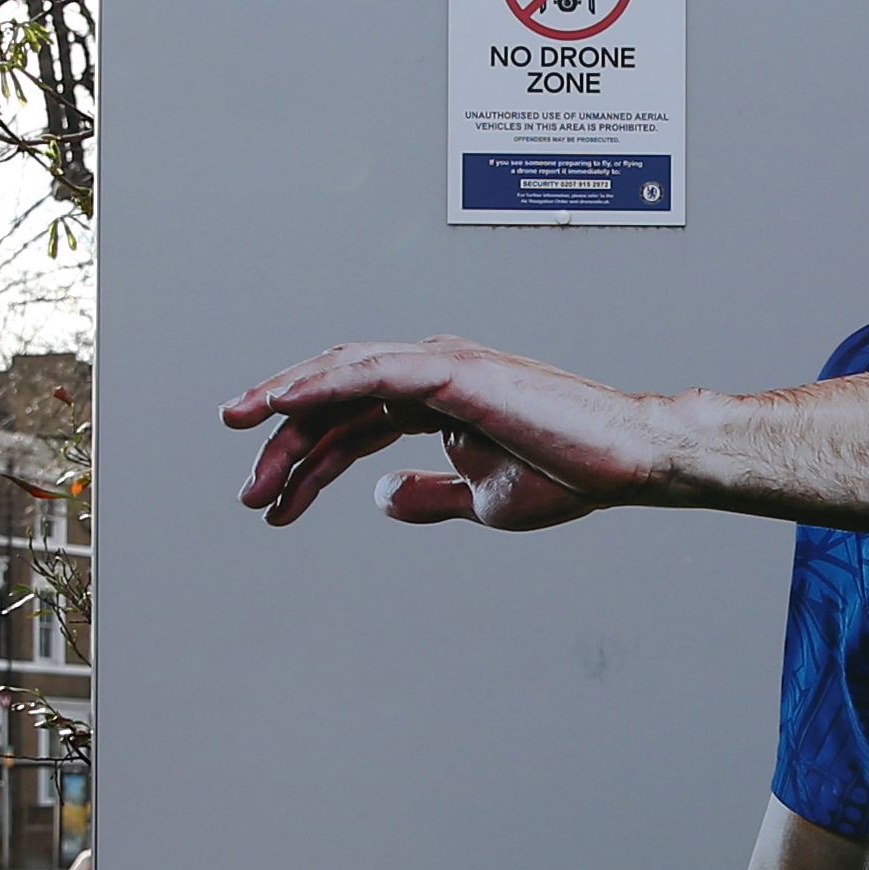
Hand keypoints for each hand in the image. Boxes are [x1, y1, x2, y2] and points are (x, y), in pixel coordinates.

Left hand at [221, 337, 668, 532]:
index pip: (348, 425)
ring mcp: (438, 364)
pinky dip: (320, 383)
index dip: (305, 464)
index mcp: (432, 398)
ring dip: (286, 408)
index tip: (273, 505)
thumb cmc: (570, 473)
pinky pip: (368, 372)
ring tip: (243, 437)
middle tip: (250, 492)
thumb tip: (381, 499)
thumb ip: (429, 495)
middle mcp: (428, 371)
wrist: (625, 461)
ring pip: (340, 377)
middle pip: (333, 400)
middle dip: (283, 443)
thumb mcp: (479, 498)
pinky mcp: (451, 370)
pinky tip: (280, 403)